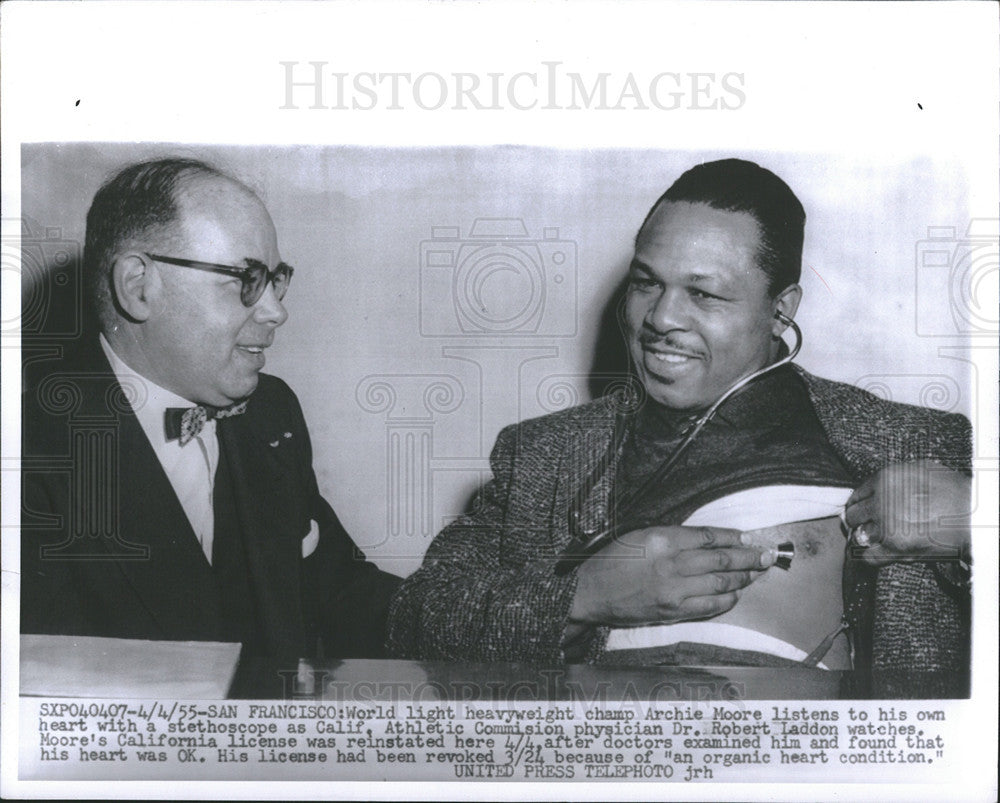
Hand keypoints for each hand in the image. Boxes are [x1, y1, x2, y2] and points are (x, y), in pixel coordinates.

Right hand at [567, 525, 775, 627]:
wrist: (591, 592)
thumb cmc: (612, 560)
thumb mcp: (640, 535)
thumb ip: (673, 536)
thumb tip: (706, 539)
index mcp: (663, 540)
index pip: (709, 536)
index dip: (733, 537)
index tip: (748, 537)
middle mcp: (672, 564)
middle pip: (722, 560)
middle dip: (749, 557)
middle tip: (767, 555)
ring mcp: (674, 591)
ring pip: (721, 584)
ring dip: (743, 579)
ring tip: (756, 573)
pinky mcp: (673, 612)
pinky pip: (709, 605)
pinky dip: (726, 599)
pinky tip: (734, 594)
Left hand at [844, 460, 970, 565]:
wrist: (974, 513)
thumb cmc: (954, 492)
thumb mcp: (920, 470)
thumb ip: (895, 479)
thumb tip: (879, 487)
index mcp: (885, 480)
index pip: (857, 494)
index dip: (857, 503)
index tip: (857, 509)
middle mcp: (881, 502)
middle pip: (853, 514)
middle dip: (857, 520)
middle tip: (862, 524)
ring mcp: (886, 525)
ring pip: (859, 535)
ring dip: (864, 537)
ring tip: (872, 538)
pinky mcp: (896, 547)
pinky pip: (869, 556)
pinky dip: (869, 556)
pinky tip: (874, 553)